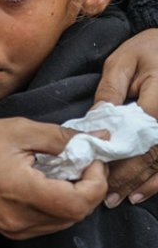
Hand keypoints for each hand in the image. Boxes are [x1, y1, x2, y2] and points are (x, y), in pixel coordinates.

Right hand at [0, 118, 106, 239]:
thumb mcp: (19, 130)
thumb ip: (61, 137)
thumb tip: (98, 140)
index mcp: (19, 191)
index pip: (77, 202)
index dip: (95, 182)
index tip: (92, 160)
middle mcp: (19, 218)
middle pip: (76, 214)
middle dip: (89, 189)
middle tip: (83, 164)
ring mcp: (15, 229)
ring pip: (65, 222)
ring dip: (75, 199)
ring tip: (66, 174)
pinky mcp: (12, 231)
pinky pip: (49, 225)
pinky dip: (59, 207)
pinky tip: (49, 187)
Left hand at [96, 28, 157, 203]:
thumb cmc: (150, 48)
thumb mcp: (123, 62)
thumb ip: (109, 92)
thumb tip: (95, 122)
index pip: (135, 139)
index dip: (117, 159)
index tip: (96, 173)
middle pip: (152, 156)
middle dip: (128, 179)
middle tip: (106, 198)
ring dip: (145, 183)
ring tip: (123, 199)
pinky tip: (144, 191)